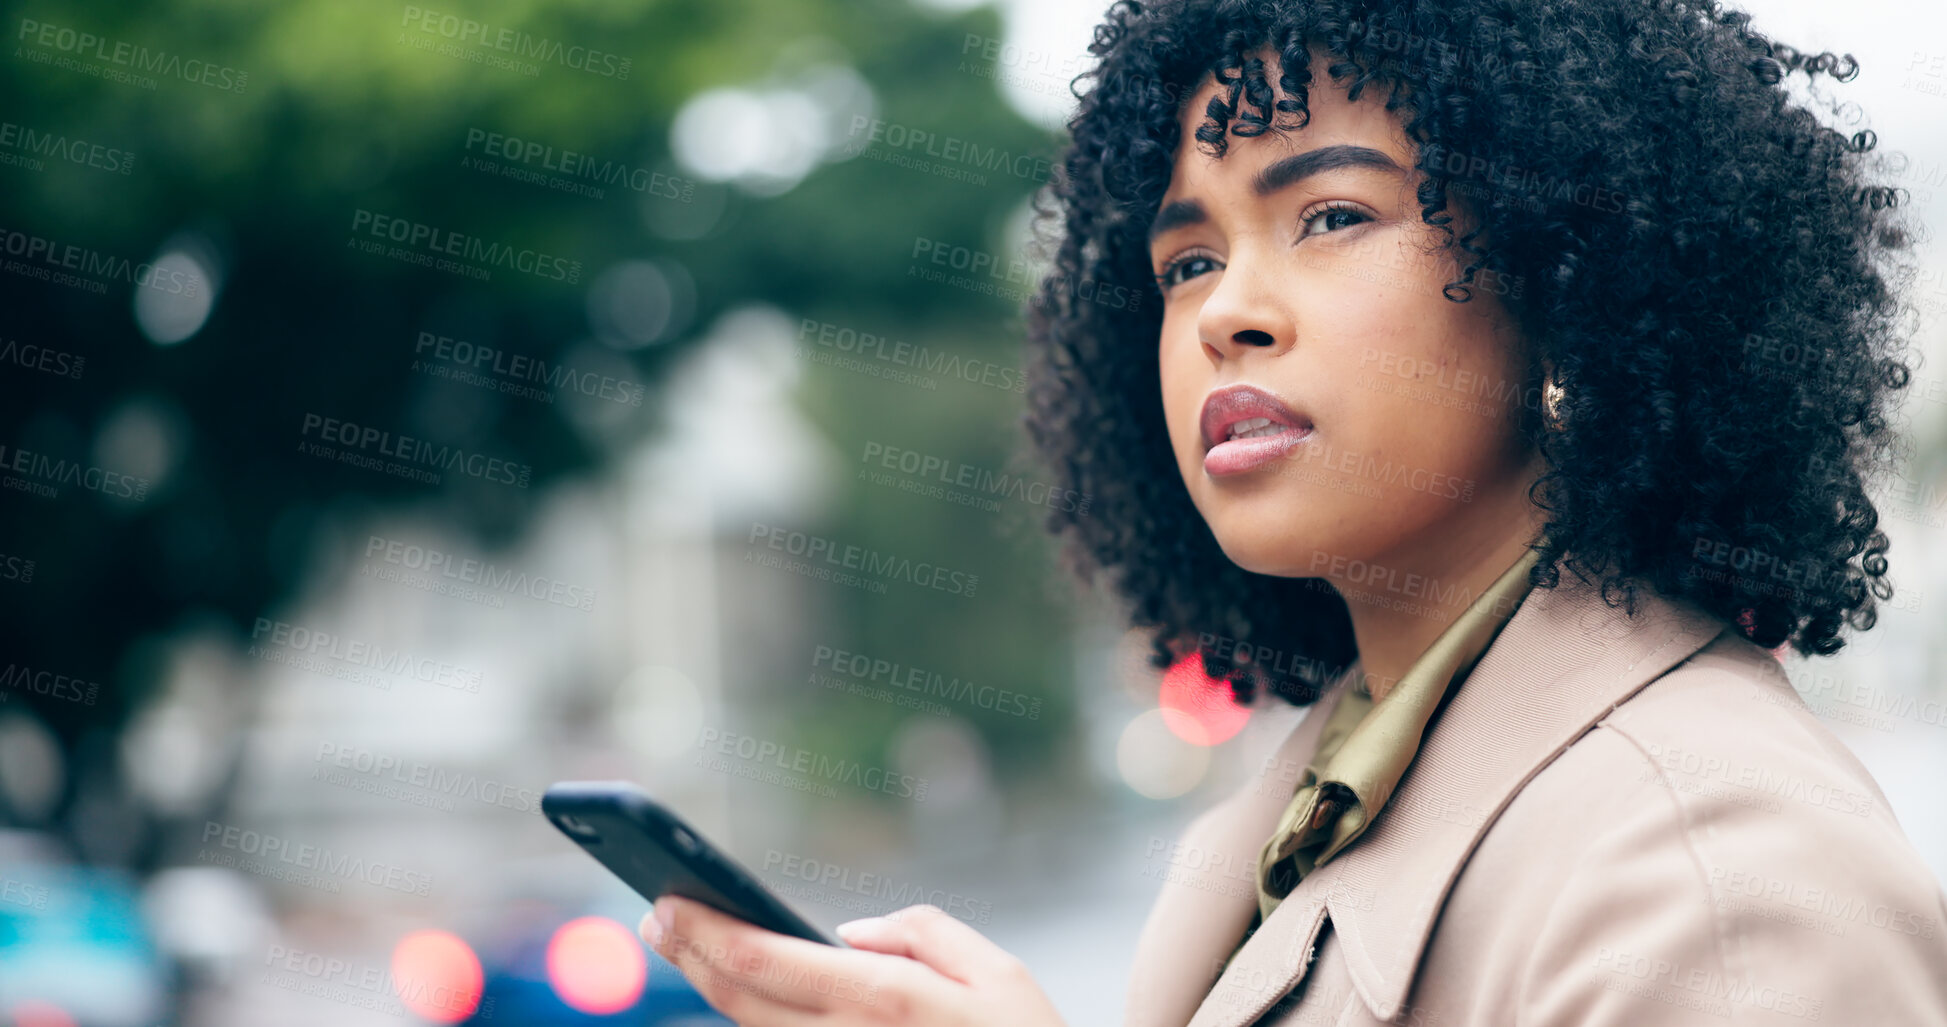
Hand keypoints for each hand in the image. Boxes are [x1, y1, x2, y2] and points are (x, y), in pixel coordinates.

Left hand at [640, 895, 1066, 1025]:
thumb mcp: (1000, 973)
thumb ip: (924, 932)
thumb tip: (850, 931)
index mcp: (886, 1000)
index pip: (764, 960)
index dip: (704, 930)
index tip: (667, 901)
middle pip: (740, 1001)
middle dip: (688, 954)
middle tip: (654, 917)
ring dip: (710, 989)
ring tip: (686, 948)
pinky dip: (754, 1023)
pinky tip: (742, 995)